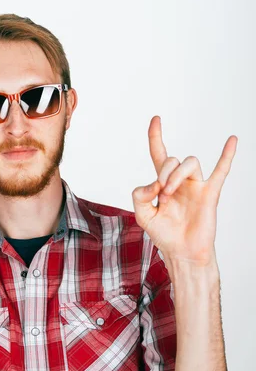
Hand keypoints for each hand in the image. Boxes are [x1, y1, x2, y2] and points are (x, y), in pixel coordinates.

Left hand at [131, 116, 237, 267]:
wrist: (181, 252)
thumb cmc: (163, 233)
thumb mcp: (141, 214)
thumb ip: (139, 195)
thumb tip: (154, 183)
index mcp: (163, 182)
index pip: (159, 153)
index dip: (156, 136)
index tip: (156, 119)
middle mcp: (180, 180)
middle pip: (173, 160)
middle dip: (162, 175)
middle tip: (160, 197)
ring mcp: (196, 185)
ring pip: (189, 163)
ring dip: (174, 176)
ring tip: (168, 196)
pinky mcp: (209, 193)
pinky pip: (221, 171)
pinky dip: (226, 155)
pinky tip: (232, 140)